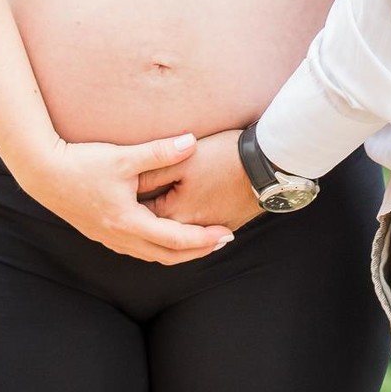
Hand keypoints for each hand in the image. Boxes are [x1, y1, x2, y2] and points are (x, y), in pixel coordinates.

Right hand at [20, 132, 233, 263]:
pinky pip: (137, 249)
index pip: (175, 239)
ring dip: (177, 251)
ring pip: (150, 255)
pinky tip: (165, 236)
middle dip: (196, 251)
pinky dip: (158, 247)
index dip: (203, 239)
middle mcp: (120, 236)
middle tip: (222, 241)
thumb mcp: (124, 155)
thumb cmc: (82, 163)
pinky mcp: (101, 232)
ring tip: (200, 242)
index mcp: (128, 221)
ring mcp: (109, 238)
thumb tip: (191, 141)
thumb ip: (160, 151)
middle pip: (166, 255)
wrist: (43, 172)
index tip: (226, 234)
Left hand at [137, 128, 262, 233]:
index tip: (122, 188)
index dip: (129, 199)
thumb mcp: (183, 160)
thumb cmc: (225, 158)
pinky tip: (184, 213)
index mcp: (173, 215)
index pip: (140, 212)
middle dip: (144, 215)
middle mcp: (189, 229)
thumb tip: (131, 181)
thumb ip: (154, 171)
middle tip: (131, 202)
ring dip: (165, 226)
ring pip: (179, 233)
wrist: (268, 165)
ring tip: (152, 212)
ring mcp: (209, 230)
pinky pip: (198, 231)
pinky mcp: (226, 225)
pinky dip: (188, 226)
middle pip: (157, 227)